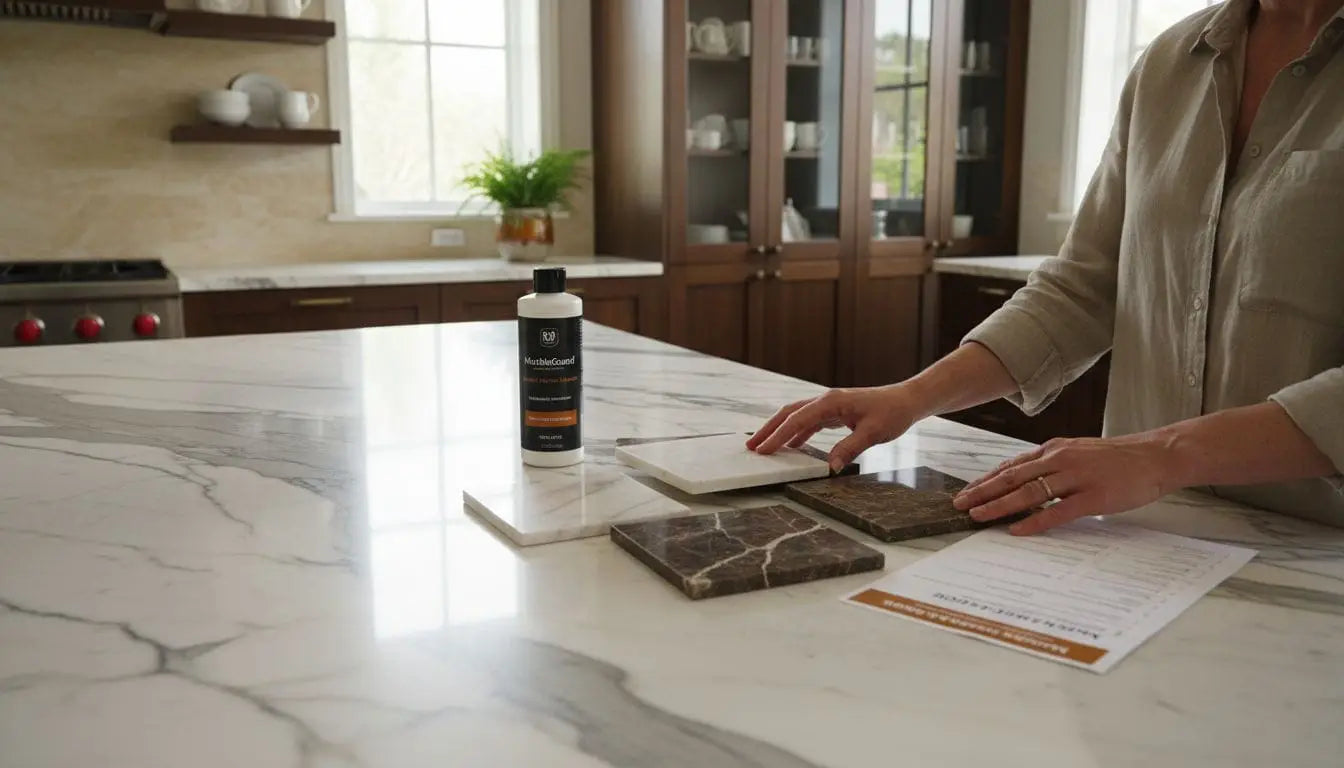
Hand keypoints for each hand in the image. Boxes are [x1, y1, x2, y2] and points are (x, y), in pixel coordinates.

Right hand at [746, 385, 918, 471]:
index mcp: (831, 402)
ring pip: (796, 416)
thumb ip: (849, 448)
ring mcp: (829, 405)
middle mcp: (826, 400)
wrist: (906, 400)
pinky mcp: (835, 411)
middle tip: (751, 447)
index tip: (763, 450)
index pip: (797, 420)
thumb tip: (830, 466)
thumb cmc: (892, 413)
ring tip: (763, 446)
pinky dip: (796, 432)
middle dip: (768, 430)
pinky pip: (809, 422)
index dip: (778, 436)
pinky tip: (791, 445)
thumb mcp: (873, 433)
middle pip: (789, 413)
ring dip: (779, 430)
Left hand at [952, 434, 1178, 534]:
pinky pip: (1058, 511)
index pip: (1011, 466)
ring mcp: (1076, 477)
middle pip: (1012, 477)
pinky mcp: (1094, 497)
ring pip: (1029, 493)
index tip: (965, 491)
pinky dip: (1035, 521)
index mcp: (1053, 449)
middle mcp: (1060, 459)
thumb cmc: (1116, 458)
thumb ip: (1050, 464)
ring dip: (1000, 505)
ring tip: (978, 516)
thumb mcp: (1077, 452)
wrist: (1156, 456)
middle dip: (982, 492)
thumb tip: (1023, 480)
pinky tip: (1018, 530)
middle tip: (958, 504)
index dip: (985, 480)